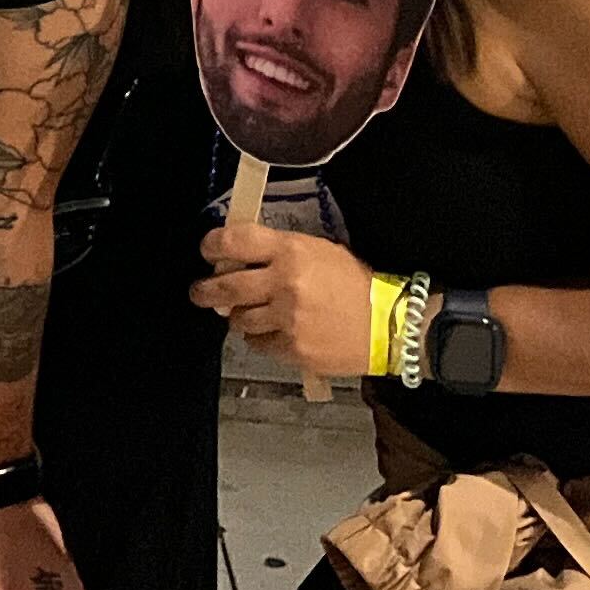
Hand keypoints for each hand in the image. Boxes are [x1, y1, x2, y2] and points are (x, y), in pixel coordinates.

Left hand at [193, 219, 375, 377]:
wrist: (389, 324)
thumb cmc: (357, 283)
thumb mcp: (320, 251)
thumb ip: (280, 252)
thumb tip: (241, 258)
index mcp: (291, 252)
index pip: (234, 241)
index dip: (212, 245)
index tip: (206, 251)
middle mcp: (284, 284)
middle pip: (225, 286)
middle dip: (205, 290)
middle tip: (200, 292)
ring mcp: (287, 319)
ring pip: (238, 318)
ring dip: (237, 315)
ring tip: (244, 313)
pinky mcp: (292, 348)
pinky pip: (258, 343)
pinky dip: (260, 337)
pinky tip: (273, 331)